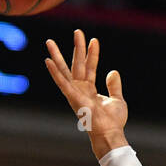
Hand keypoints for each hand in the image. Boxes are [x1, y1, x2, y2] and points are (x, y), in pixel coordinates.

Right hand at [44, 29, 128, 156]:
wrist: (110, 134)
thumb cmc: (113, 121)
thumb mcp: (117, 99)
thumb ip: (114, 86)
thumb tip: (113, 72)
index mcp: (90, 89)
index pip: (90, 67)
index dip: (92, 54)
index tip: (94, 40)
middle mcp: (80, 89)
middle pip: (77, 64)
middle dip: (77, 47)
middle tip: (77, 31)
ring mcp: (75, 93)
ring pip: (65, 70)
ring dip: (57, 56)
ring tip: (49, 41)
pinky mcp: (73, 97)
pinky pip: (62, 82)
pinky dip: (54, 72)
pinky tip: (47, 60)